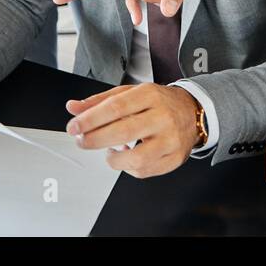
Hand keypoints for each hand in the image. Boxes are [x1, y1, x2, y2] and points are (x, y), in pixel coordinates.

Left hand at [65, 83, 200, 177]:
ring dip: (113, 159)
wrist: (193, 112)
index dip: (90, 119)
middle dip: (95, 139)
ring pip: (135, 159)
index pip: (115, 107)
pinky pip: (144, 171)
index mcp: (150, 95)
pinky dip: (128, 167)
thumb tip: (73, 108)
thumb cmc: (158, 102)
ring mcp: (171, 139)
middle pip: (123, 132)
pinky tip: (127, 156)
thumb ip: (100, 101)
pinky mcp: (175, 158)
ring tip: (108, 151)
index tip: (74, 126)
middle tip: (82, 141)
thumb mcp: (130, 93)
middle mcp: (163, 117)